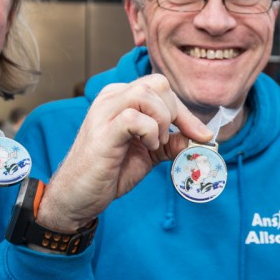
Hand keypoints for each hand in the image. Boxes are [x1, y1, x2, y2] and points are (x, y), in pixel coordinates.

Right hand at [37, 75, 214, 230]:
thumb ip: (171, 143)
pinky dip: (150, 133)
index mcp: (121, 98)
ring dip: (162, 121)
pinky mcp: (103, 132)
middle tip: (171, 140)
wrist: (78, 196)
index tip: (201, 135)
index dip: (185, 111)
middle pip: (158, 83)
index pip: (161, 87)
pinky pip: (134, 118)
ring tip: (156, 144)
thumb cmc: (109, 172)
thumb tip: (200, 138)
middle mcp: (111, 98)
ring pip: (146, 94)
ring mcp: (104, 113)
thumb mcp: (149, 155)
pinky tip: (147, 148)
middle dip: (176, 113)